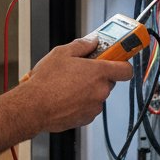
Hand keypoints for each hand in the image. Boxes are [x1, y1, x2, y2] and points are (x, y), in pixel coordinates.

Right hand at [19, 37, 133, 131]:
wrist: (34, 107)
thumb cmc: (46, 81)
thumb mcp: (62, 53)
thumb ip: (82, 45)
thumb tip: (92, 41)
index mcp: (99, 72)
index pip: (126, 69)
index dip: (122, 63)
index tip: (117, 59)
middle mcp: (100, 90)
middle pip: (109, 80)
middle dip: (98, 75)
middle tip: (82, 70)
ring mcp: (94, 106)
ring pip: (97, 94)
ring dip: (88, 89)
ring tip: (68, 85)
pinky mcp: (87, 118)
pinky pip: (89, 107)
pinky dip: (81, 102)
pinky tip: (66, 97)